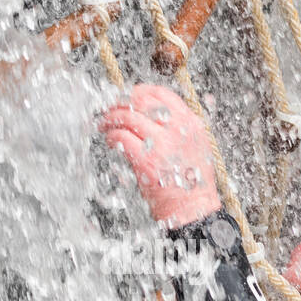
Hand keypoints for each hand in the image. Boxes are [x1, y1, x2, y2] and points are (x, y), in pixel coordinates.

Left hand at [99, 84, 220, 227]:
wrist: (194, 210)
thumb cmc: (193, 183)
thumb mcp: (197, 148)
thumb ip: (180, 129)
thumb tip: (152, 115)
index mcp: (192, 124)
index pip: (162, 94)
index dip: (140, 91)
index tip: (128, 96)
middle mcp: (179, 130)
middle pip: (141, 100)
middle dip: (120, 101)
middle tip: (109, 108)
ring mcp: (163, 144)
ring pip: (127, 116)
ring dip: (110, 118)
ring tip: (104, 124)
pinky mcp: (147, 160)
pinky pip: (121, 137)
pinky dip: (111, 136)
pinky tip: (110, 141)